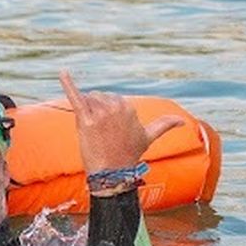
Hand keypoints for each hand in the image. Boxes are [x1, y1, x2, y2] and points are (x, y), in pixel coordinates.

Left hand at [58, 70, 182, 177]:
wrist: (112, 173)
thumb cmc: (129, 154)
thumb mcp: (149, 137)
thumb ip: (164, 125)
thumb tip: (183, 121)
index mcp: (129, 107)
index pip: (110, 99)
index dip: (107, 113)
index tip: (111, 130)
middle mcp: (115, 107)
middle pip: (97, 97)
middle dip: (96, 110)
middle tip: (101, 132)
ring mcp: (100, 113)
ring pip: (87, 99)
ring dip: (86, 111)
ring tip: (93, 130)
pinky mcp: (85, 119)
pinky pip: (75, 97)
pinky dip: (67, 83)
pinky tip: (63, 72)